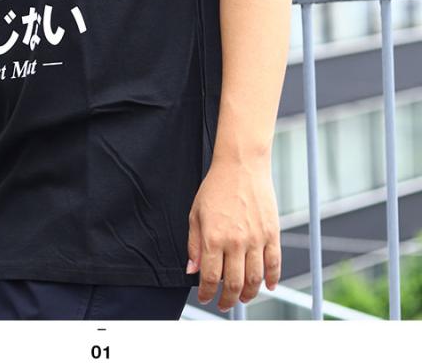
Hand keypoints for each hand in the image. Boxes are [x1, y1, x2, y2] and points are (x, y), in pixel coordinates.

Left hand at [186, 156, 280, 310]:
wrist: (241, 165)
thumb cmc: (216, 186)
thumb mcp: (195, 213)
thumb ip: (194, 245)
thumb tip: (193, 271)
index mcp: (214, 237)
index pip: (211, 278)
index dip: (207, 293)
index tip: (205, 297)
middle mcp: (236, 241)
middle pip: (234, 284)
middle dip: (228, 300)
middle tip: (224, 304)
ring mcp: (256, 238)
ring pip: (256, 279)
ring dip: (249, 294)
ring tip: (243, 297)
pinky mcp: (272, 232)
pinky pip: (275, 263)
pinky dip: (272, 279)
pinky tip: (267, 285)